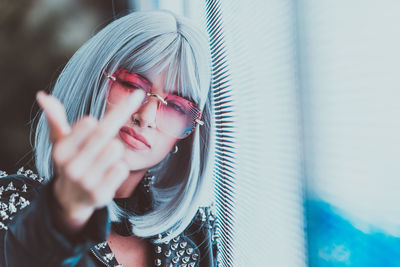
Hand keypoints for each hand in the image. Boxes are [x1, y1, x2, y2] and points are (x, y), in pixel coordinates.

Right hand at [36, 90, 144, 231]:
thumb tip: (43, 96)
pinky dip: (119, 168)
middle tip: (123, 116)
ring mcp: (85, 182)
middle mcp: (71, 167)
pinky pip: (122, 169)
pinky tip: (107, 175)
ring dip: (115, 150)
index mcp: (60, 150)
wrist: (71, 199)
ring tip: (103, 159)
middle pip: (104, 133)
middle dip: (116, 122)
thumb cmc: (71, 161)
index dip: (111, 111)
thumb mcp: (61, 142)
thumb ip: (56, 120)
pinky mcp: (100, 195)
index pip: (89, 123)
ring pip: (115, 149)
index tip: (134, 95)